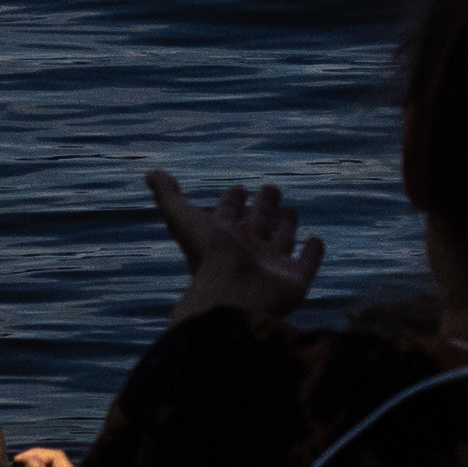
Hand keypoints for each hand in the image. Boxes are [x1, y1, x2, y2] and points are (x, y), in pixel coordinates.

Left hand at [147, 170, 321, 323]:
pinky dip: (313, 253)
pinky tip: (316, 240)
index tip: (238, 188)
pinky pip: (306, 264)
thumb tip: (151, 172)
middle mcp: (244, 251)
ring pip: (280, 240)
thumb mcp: (182, 219)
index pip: (226, 215)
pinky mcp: (294, 280)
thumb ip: (168, 196)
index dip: (230, 201)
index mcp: (219, 238)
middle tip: (271, 188)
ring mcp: (270, 266)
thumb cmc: (208, 255)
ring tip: (290, 208)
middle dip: (262, 207)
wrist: (235, 294)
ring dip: (285, 224)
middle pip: (255, 224)